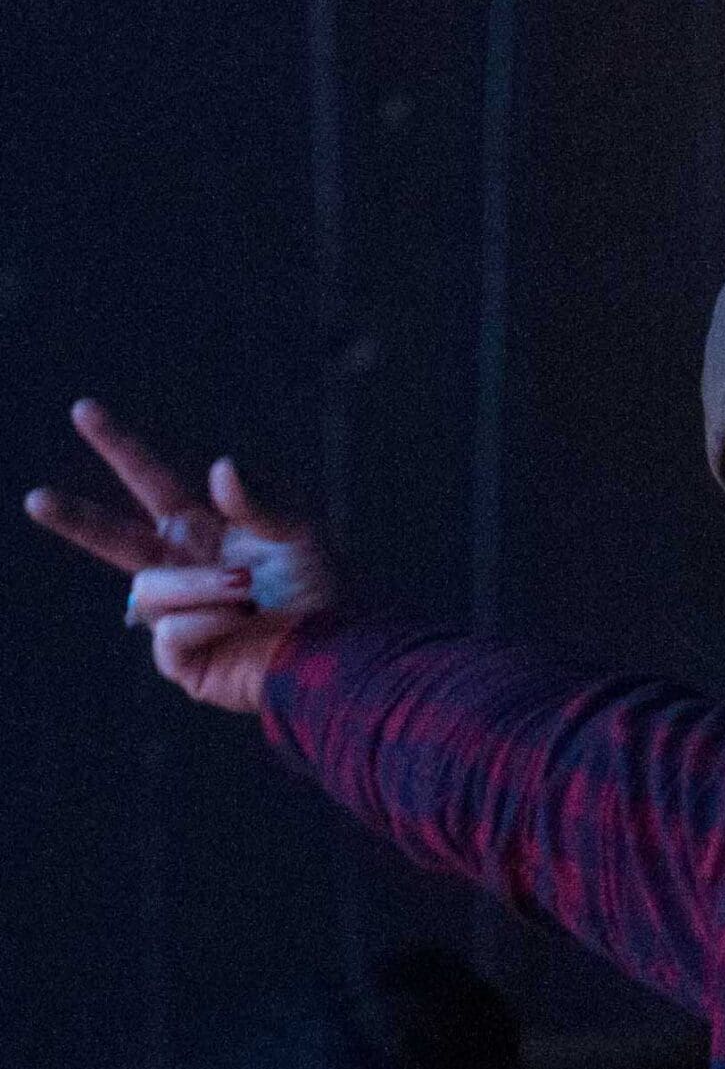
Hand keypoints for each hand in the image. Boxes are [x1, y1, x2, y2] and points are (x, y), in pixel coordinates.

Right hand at [24, 399, 338, 714]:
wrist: (343, 649)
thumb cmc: (327, 588)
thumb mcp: (300, 533)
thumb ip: (259, 500)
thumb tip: (219, 467)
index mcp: (204, 528)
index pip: (152, 481)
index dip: (120, 447)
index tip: (84, 410)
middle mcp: (182, 568)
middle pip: (112, 538)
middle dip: (76, 519)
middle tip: (37, 498)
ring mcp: (176, 614)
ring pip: (150, 588)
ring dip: (201, 586)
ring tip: (248, 593)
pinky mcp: (180, 658)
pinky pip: (170, 632)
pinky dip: (211, 622)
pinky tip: (241, 624)